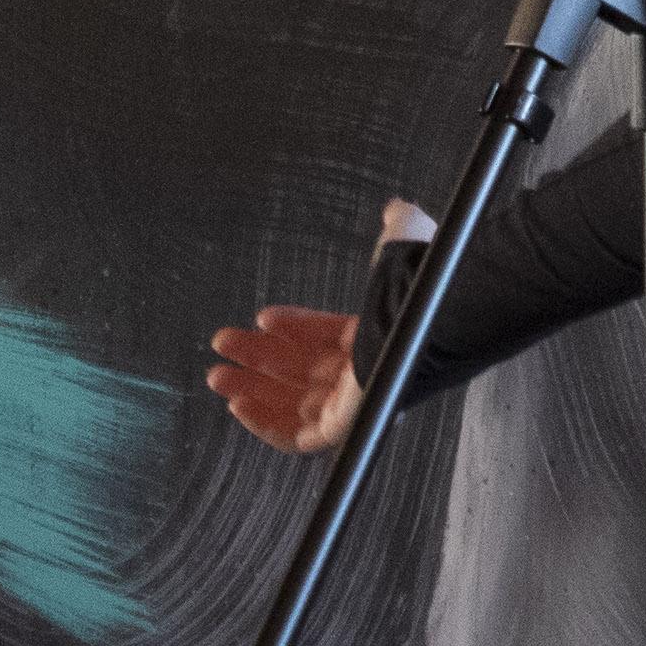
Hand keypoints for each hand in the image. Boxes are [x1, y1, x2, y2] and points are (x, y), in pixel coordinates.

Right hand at [202, 197, 428, 454]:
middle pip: (302, 370)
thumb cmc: (420, 289)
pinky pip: (297, 437)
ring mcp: (354, 403)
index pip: (326, 337)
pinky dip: (265, 423)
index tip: (264, 316)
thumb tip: (397, 209)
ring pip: (292, 401)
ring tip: (216, 374)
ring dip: (251, 388)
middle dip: (259, 358)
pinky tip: (238, 404)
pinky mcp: (342, 427)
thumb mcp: (404, 246)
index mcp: (379, 336)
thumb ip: (398, 228)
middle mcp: (366, 373)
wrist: (428, 325)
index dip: (295, 326)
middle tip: (223, 345)